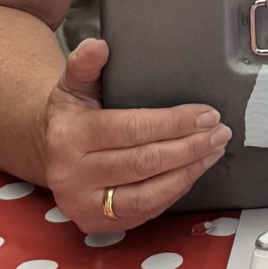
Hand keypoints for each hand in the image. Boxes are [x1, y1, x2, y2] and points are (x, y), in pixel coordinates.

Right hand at [39, 38, 231, 231]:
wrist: (48, 152)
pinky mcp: (98, 223)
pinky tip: (193, 171)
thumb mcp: (73, 85)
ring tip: (214, 150)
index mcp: (69, 136)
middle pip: (144, 162)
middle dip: (189, 147)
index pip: (132, 129)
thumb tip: (98, 45)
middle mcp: (72, 175)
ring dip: (188, 172)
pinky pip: (145, 212)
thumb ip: (85, 64)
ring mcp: (84, 204)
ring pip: (147, 194)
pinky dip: (174, 191)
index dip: (175, 122)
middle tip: (219, 132)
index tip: (206, 113)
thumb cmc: (71, 115)